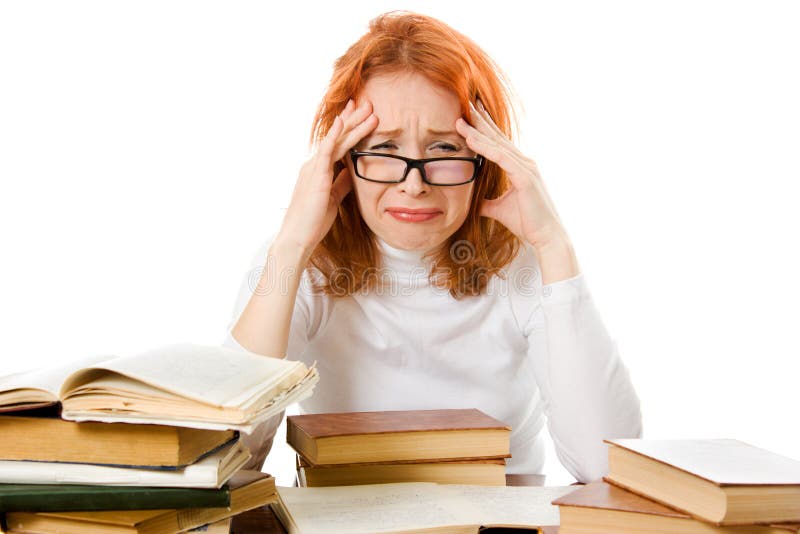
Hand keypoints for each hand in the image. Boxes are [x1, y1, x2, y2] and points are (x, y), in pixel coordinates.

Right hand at [279, 99, 377, 253]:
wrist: (297, 238)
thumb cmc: (312, 222)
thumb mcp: (333, 199)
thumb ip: (341, 183)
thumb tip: (351, 172)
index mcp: (318, 170)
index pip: (337, 145)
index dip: (349, 128)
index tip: (361, 115)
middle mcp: (314, 165)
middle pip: (337, 137)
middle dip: (353, 119)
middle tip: (367, 102)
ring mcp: (313, 168)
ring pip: (336, 140)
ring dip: (352, 123)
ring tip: (367, 108)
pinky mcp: (315, 176)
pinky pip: (326, 151)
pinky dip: (334, 135)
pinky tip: (342, 121)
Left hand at [455, 100, 567, 249]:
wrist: (547, 236)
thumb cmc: (528, 222)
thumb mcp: (499, 210)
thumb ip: (486, 203)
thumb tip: (472, 203)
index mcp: (519, 167)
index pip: (498, 143)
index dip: (484, 127)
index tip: (470, 114)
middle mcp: (524, 162)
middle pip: (498, 137)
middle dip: (481, 120)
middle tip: (466, 103)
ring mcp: (526, 167)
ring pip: (497, 144)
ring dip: (478, 131)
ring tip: (461, 119)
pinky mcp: (525, 177)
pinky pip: (501, 158)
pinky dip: (485, 148)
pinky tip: (471, 139)